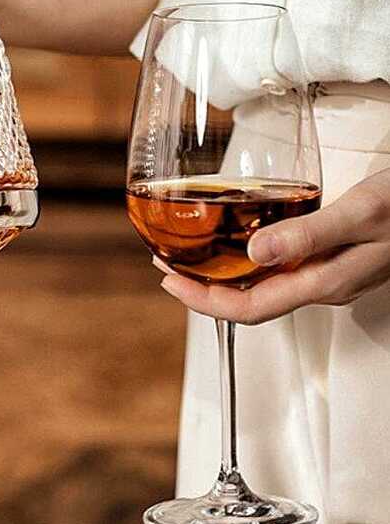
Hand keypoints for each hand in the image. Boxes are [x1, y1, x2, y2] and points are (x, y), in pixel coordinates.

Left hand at [154, 169, 389, 324]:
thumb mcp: (359, 215)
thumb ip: (308, 235)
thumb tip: (253, 253)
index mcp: (323, 282)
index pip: (249, 308)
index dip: (202, 300)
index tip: (167, 279)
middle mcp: (321, 285)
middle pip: (248, 301)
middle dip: (201, 287)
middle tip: (164, 263)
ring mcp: (326, 274)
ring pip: (261, 286)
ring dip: (219, 274)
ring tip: (186, 254)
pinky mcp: (330, 259)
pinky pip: (277, 270)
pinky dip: (243, 260)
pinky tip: (233, 241)